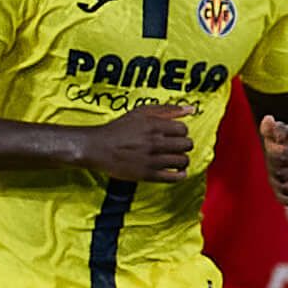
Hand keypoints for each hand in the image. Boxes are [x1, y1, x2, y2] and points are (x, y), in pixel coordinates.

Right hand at [79, 104, 196, 181]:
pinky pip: (173, 177)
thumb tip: (190, 109)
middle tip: (177, 147)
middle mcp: (155, 142)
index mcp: (154, 126)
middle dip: (184, 145)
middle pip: (186, 145)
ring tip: (176, 159)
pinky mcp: (147, 175)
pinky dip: (180, 175)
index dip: (182, 132)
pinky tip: (178, 172)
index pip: (183, 129)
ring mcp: (152, 160)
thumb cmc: (117, 129)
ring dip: (182, 160)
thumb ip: (166, 109)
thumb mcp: (140, 113)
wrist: (97, 148)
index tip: (175, 135)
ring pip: (182, 161)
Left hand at [261, 112, 287, 206]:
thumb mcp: (277, 131)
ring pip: (284, 187)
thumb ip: (270, 127)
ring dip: (277, 181)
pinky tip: (284, 184)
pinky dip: (284, 195)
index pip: (280, 156)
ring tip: (282, 172)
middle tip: (278, 162)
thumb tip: (268, 120)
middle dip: (274, 167)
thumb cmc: (286, 140)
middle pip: (280, 173)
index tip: (275, 146)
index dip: (272, 152)